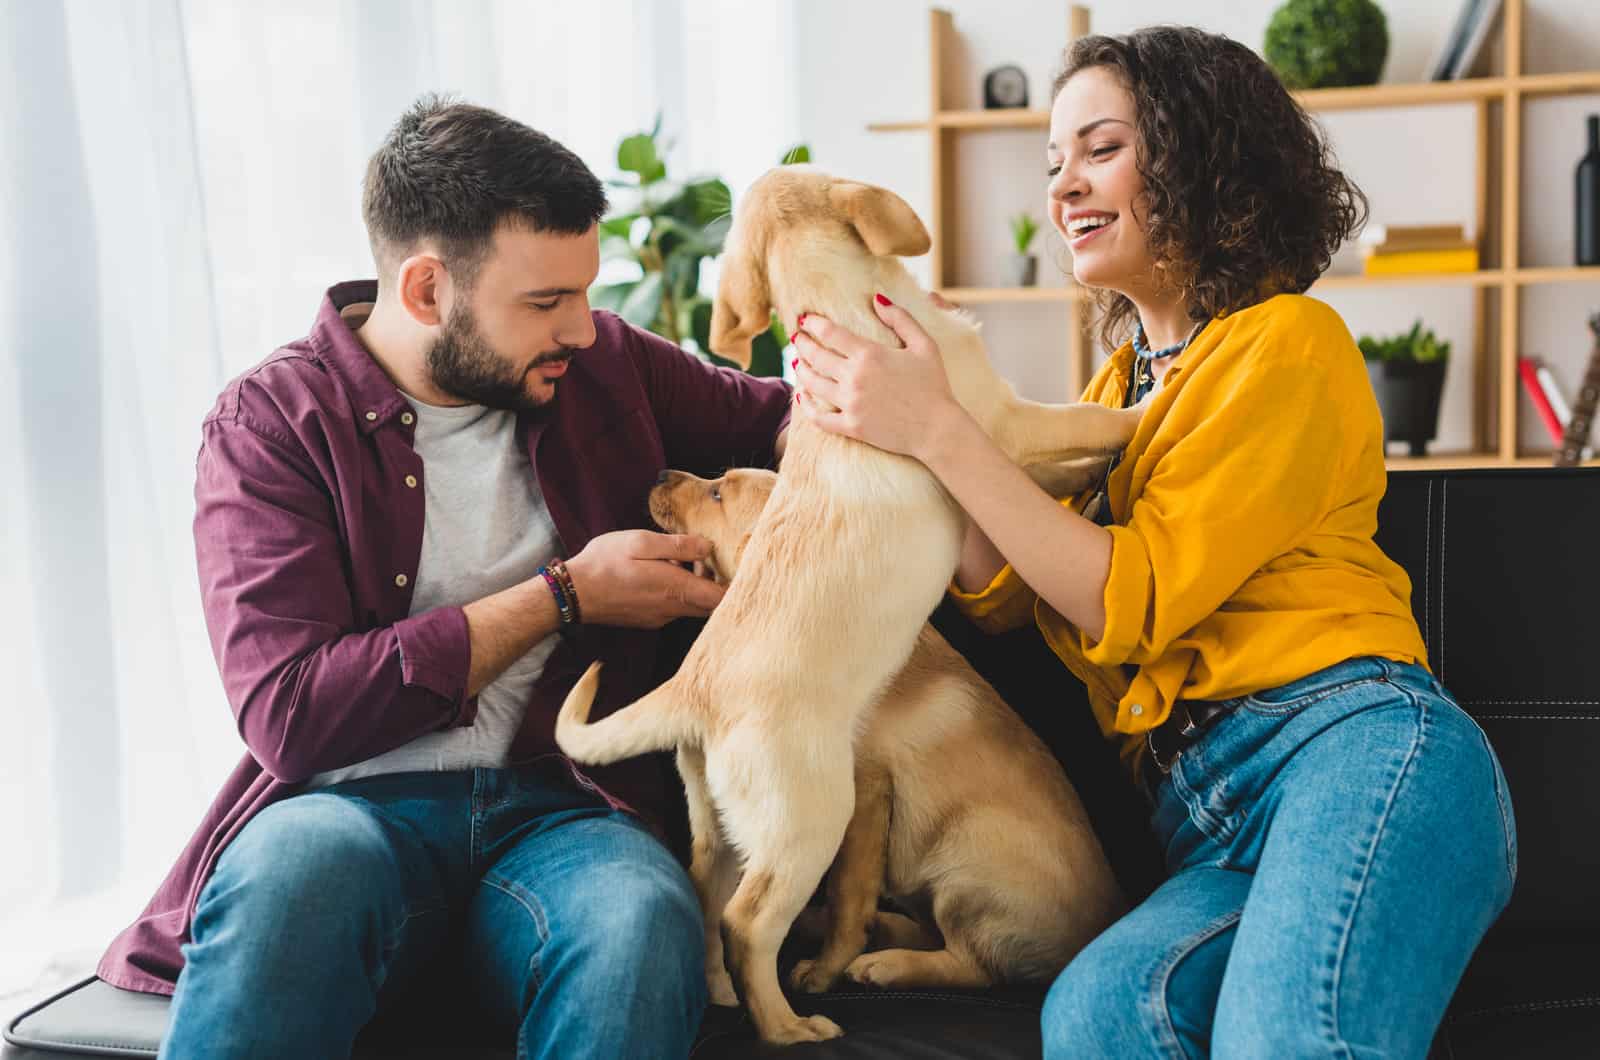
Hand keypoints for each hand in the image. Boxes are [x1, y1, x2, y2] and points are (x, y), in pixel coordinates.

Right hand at [563, 530, 725, 627]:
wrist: (572, 593)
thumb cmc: (605, 564)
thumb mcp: (642, 542)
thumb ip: (679, 546)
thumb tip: (708, 547)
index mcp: (676, 590)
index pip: (722, 598)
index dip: (736, 584)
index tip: (737, 567)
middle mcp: (672, 610)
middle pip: (711, 604)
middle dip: (714, 582)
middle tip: (704, 558)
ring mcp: (660, 618)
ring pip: (691, 604)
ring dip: (692, 585)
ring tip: (675, 561)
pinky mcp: (648, 620)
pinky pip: (673, 607)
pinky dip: (675, 592)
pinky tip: (659, 573)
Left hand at [791, 294, 961, 460]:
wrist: (937, 429)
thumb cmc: (934, 384)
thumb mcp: (925, 345)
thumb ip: (901, 319)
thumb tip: (877, 299)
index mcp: (869, 354)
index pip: (830, 333)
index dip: (813, 323)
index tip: (805, 319)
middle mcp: (854, 377)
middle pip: (815, 356)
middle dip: (801, 343)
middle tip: (796, 337)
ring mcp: (850, 403)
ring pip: (812, 384)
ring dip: (801, 370)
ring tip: (797, 362)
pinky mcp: (851, 426)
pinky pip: (819, 418)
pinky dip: (806, 406)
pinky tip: (802, 396)